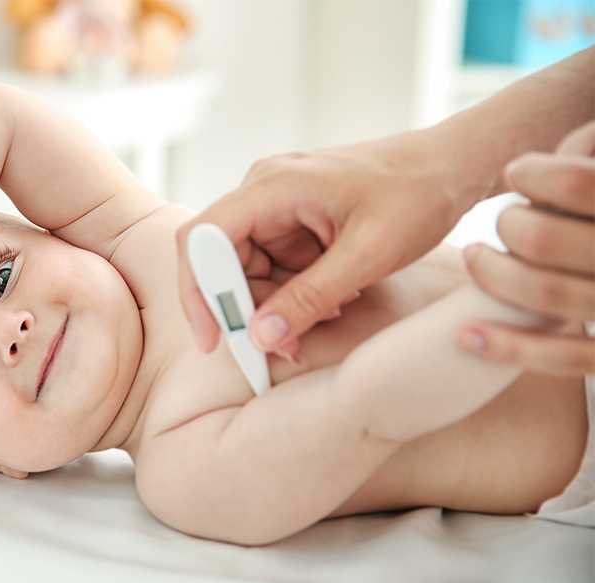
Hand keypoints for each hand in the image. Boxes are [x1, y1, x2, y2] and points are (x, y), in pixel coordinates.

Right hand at [176, 134, 464, 356]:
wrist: (456, 164)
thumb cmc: (418, 194)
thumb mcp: (368, 254)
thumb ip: (311, 297)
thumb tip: (260, 337)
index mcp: (271, 186)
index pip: (202, 239)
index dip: (198, 291)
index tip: (214, 338)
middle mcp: (263, 191)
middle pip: (221, 260)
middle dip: (245, 307)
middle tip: (281, 347)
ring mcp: (278, 206)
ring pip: (248, 269)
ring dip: (276, 304)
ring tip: (326, 315)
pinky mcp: (295, 221)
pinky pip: (275, 266)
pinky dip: (295, 292)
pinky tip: (333, 300)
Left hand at [459, 121, 594, 374]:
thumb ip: (589, 156)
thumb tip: (568, 148)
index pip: (579, 183)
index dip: (536, 174)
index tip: (517, 172)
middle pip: (544, 240)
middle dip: (510, 225)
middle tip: (506, 221)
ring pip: (547, 296)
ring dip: (494, 276)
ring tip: (475, 258)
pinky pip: (564, 358)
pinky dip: (508, 346)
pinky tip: (466, 334)